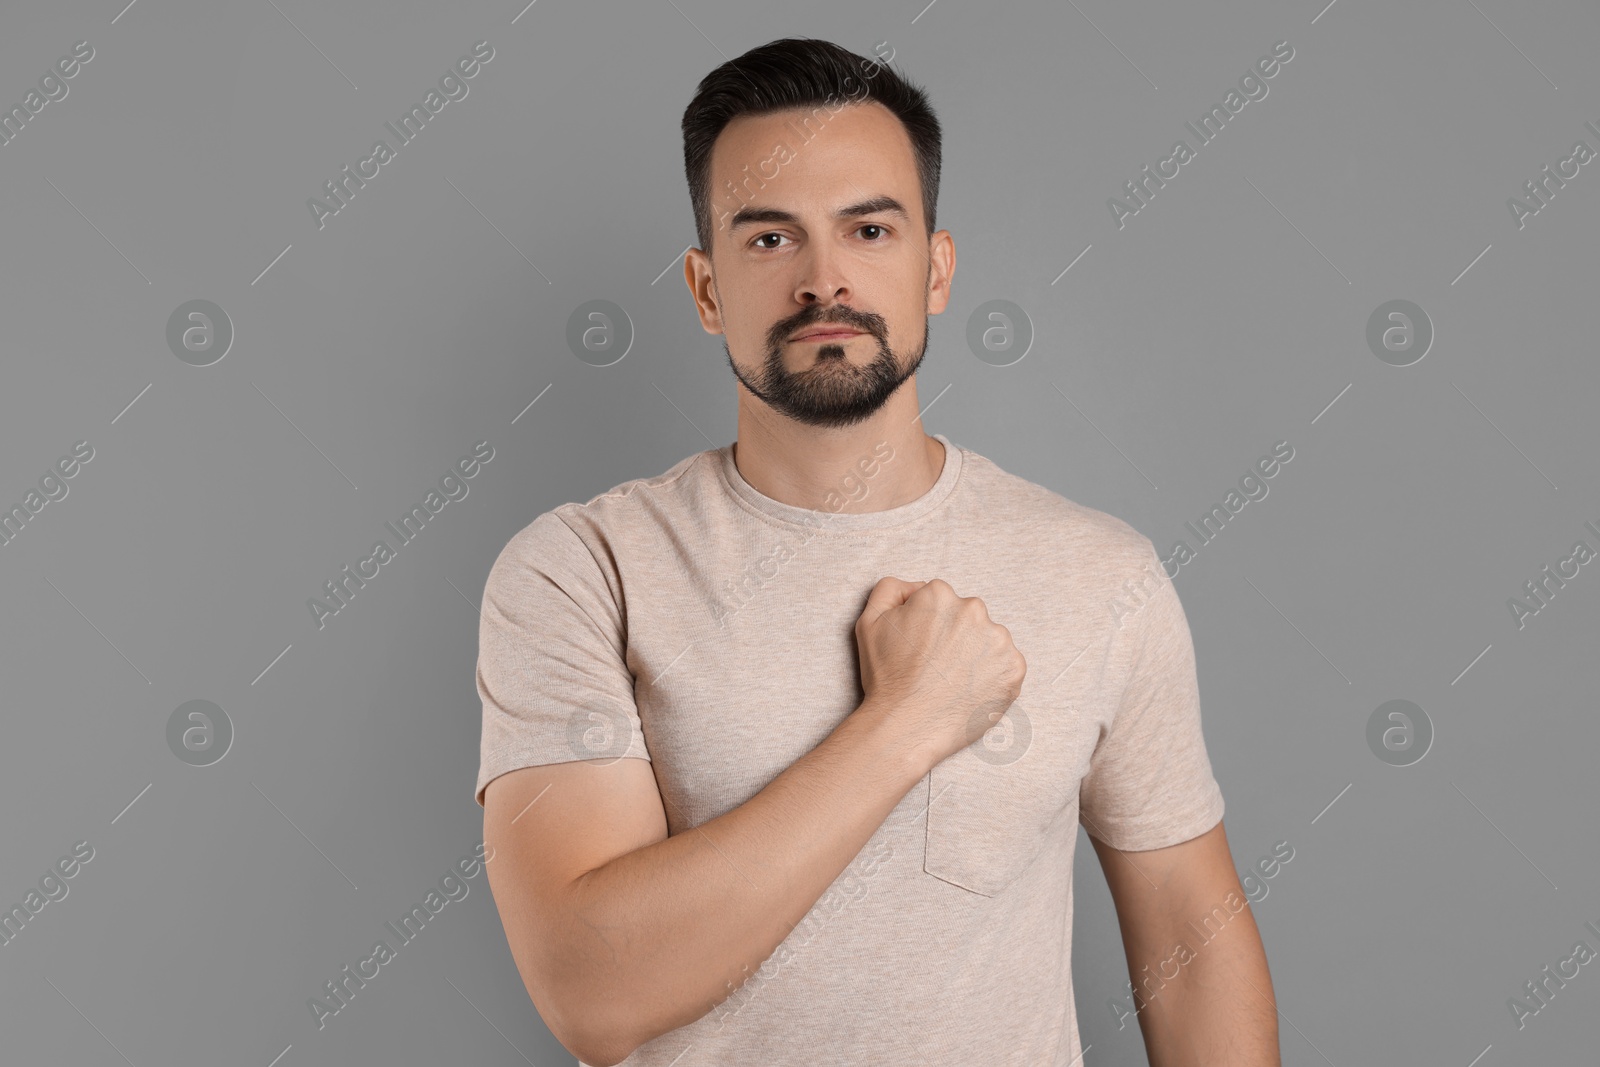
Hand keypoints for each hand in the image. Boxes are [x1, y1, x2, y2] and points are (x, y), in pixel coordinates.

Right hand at [853, 577, 1027, 769]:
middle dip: (954, 637)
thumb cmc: (886, 678)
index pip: (940, 602)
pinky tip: (969, 691)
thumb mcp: (870, 622)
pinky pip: (1006, 666)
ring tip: (952, 682)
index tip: (920, 649)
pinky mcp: (1014, 668)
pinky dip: (992, 677)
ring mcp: (998, 640)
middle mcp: (974, 610)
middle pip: (967, 618)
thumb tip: (918, 587)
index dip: (927, 626)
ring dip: (975, 656)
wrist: (905, 727)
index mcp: (940, 594)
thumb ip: (891, 590)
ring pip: (988, 641)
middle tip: (935, 667)